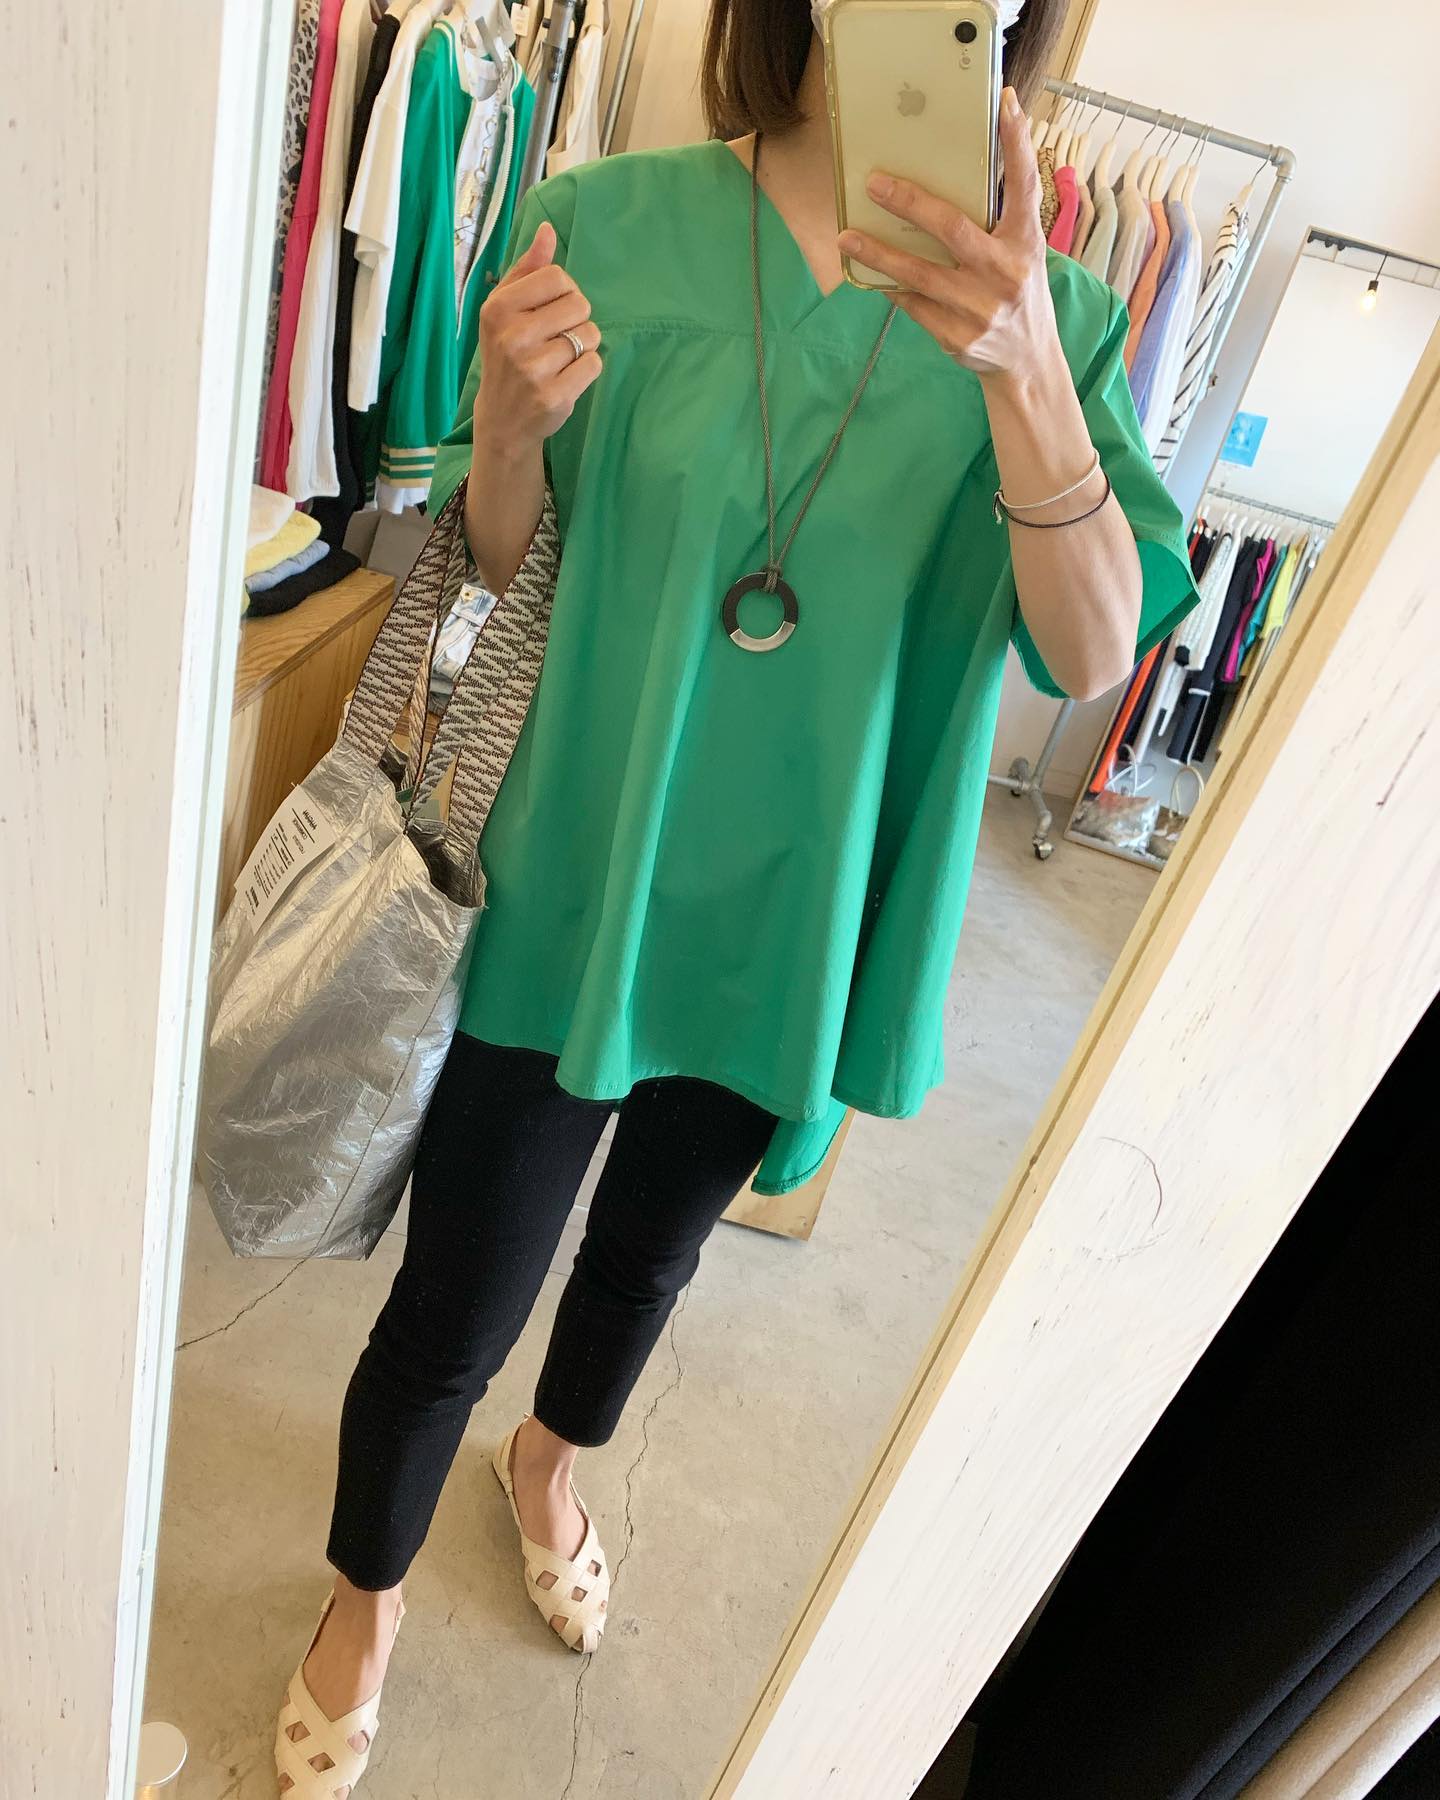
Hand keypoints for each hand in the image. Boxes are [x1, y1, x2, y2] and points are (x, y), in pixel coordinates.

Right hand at [473, 223, 601, 455]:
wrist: (502, 420)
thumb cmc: (506, 354)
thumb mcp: (505, 308)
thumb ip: (528, 269)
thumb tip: (548, 230)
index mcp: (498, 309)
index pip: (557, 277)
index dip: (565, 291)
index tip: (552, 309)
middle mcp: (513, 337)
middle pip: (579, 304)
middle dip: (577, 318)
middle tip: (557, 337)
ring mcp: (533, 370)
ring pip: (590, 335)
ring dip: (584, 345)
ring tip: (561, 359)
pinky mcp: (553, 397)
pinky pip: (594, 365)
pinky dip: (587, 369)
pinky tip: (566, 377)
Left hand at [836, 88, 1057, 380]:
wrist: (1026, 361)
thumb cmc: (1017, 292)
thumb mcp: (1024, 252)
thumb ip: (1000, 218)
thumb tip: (956, 173)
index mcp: (1026, 243)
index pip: (1023, 185)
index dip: (1015, 143)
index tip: (1006, 102)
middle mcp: (1005, 273)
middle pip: (952, 228)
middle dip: (911, 203)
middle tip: (874, 184)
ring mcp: (980, 308)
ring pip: (919, 274)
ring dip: (879, 253)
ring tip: (847, 238)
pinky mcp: (957, 336)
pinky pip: (913, 305)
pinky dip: (891, 287)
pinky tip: (869, 273)